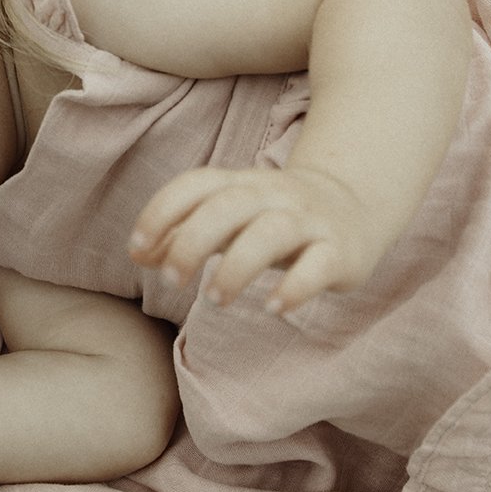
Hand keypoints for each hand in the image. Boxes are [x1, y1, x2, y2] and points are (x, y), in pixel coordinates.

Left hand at [129, 164, 381, 312]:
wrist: (353, 205)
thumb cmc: (273, 217)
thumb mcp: (228, 219)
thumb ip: (183, 233)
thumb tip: (138, 253)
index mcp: (241, 184)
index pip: (197, 184)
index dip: (162, 210)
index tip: (137, 247)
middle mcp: (273, 196)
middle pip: (229, 205)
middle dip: (193, 239)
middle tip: (172, 280)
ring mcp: (308, 222)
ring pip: (271, 232)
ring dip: (237, 265)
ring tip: (215, 298)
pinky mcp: (339, 252)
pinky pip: (319, 265)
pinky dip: (295, 286)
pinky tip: (274, 307)